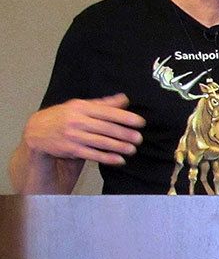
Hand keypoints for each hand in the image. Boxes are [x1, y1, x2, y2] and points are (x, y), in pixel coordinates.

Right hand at [23, 93, 145, 165]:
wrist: (37, 131)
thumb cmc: (63, 117)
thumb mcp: (79, 106)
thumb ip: (103, 104)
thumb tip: (125, 99)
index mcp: (81, 107)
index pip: (107, 112)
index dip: (125, 117)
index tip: (140, 122)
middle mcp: (76, 120)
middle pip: (105, 128)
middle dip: (124, 134)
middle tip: (139, 138)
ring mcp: (73, 135)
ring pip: (100, 142)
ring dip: (118, 146)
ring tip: (132, 149)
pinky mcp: (70, 149)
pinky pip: (92, 154)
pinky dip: (107, 158)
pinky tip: (119, 160)